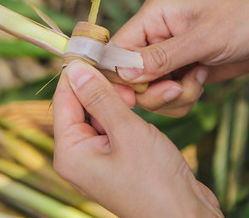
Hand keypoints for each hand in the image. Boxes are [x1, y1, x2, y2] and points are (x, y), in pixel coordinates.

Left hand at [53, 60, 222, 217]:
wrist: (185, 217)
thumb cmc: (156, 182)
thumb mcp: (127, 132)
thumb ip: (101, 97)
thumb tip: (77, 68)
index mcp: (70, 153)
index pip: (63, 100)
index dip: (76, 73)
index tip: (90, 48)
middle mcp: (77, 157)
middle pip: (78, 106)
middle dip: (99, 87)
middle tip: (123, 75)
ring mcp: (95, 159)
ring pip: (96, 114)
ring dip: (114, 99)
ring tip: (135, 92)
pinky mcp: (114, 159)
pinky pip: (110, 127)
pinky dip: (122, 114)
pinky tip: (138, 106)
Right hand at [112, 0, 248, 116]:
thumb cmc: (243, 18)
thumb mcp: (203, 39)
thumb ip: (161, 57)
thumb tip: (123, 74)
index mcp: (152, 17)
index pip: (116, 51)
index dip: (118, 77)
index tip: (133, 99)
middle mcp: (154, 35)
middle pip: (130, 76)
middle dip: (154, 91)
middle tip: (179, 88)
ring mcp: (167, 54)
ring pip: (149, 90)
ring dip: (173, 96)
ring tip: (197, 82)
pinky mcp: (181, 69)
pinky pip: (168, 95)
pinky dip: (182, 98)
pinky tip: (201, 82)